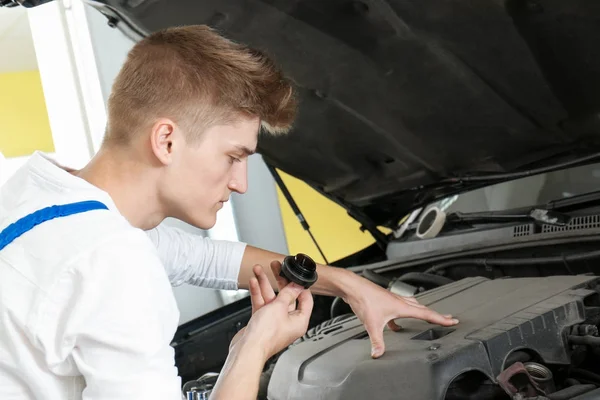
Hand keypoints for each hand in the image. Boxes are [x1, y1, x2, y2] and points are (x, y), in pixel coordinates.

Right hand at [230, 264, 312, 360]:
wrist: (247, 349)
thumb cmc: (265, 336)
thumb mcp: (279, 308)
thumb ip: (288, 294)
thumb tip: (297, 285)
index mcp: (299, 321)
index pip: (305, 299)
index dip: (300, 286)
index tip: (295, 275)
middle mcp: (288, 321)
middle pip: (286, 296)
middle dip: (279, 280)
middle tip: (276, 267)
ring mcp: (274, 321)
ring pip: (271, 298)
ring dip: (265, 284)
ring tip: (259, 270)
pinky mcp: (262, 321)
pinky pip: (262, 303)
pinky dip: (258, 293)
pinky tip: (254, 282)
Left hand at [342, 275, 458, 358]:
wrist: (353, 287)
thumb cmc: (363, 299)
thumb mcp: (371, 324)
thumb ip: (377, 341)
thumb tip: (378, 353)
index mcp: (402, 307)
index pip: (426, 314)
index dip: (440, 319)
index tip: (452, 321)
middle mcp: (399, 301)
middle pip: (423, 309)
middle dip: (436, 315)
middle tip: (447, 318)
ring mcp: (392, 300)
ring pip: (412, 306)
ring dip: (421, 312)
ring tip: (427, 318)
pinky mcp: (384, 300)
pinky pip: (398, 309)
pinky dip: (401, 317)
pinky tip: (395, 325)